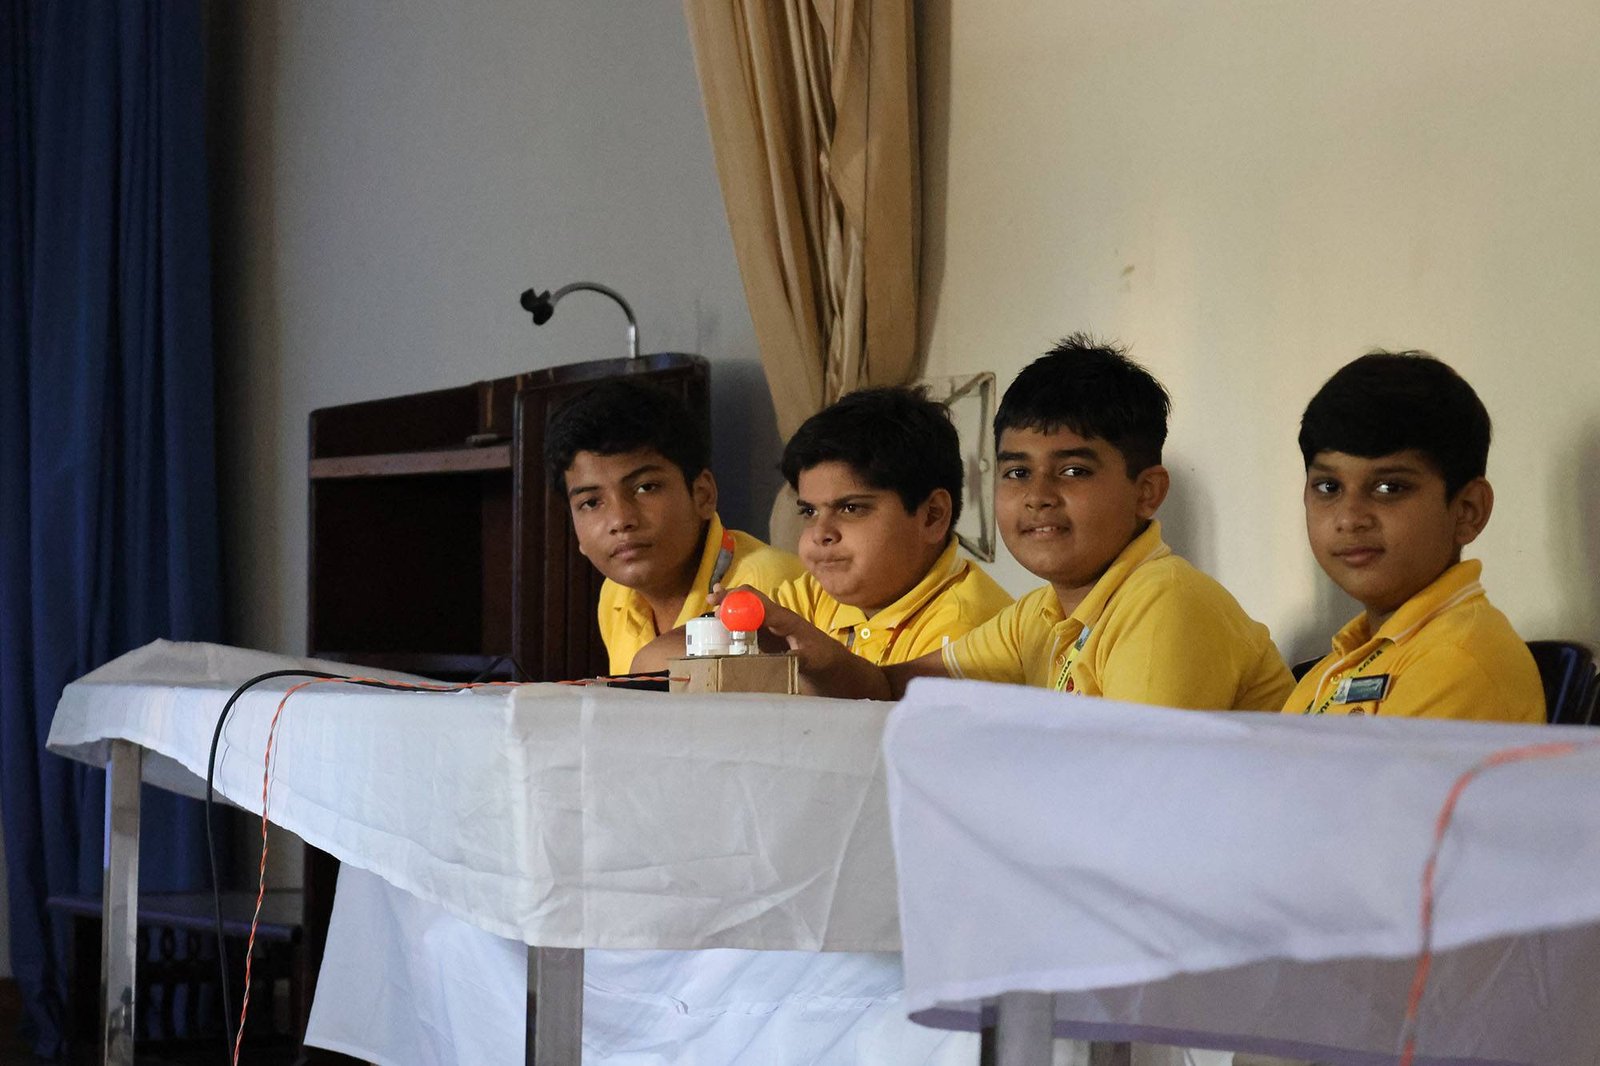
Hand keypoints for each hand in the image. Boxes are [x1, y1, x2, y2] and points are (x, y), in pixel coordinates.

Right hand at [713, 585, 891, 699]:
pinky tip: (722, 637)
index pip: (758, 601)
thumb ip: (797, 657)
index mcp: (786, 620)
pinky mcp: (772, 646)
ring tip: (709, 616)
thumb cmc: (831, 664)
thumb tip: (776, 656)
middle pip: (749, 602)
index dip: (737, 599)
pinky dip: (734, 631)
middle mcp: (777, 623)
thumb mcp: (815, 661)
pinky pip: (750, 633)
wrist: (844, 676)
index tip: (718, 602)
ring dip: (729, 613)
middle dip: (729, 600)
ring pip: (747, 616)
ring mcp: (773, 633)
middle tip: (709, 602)